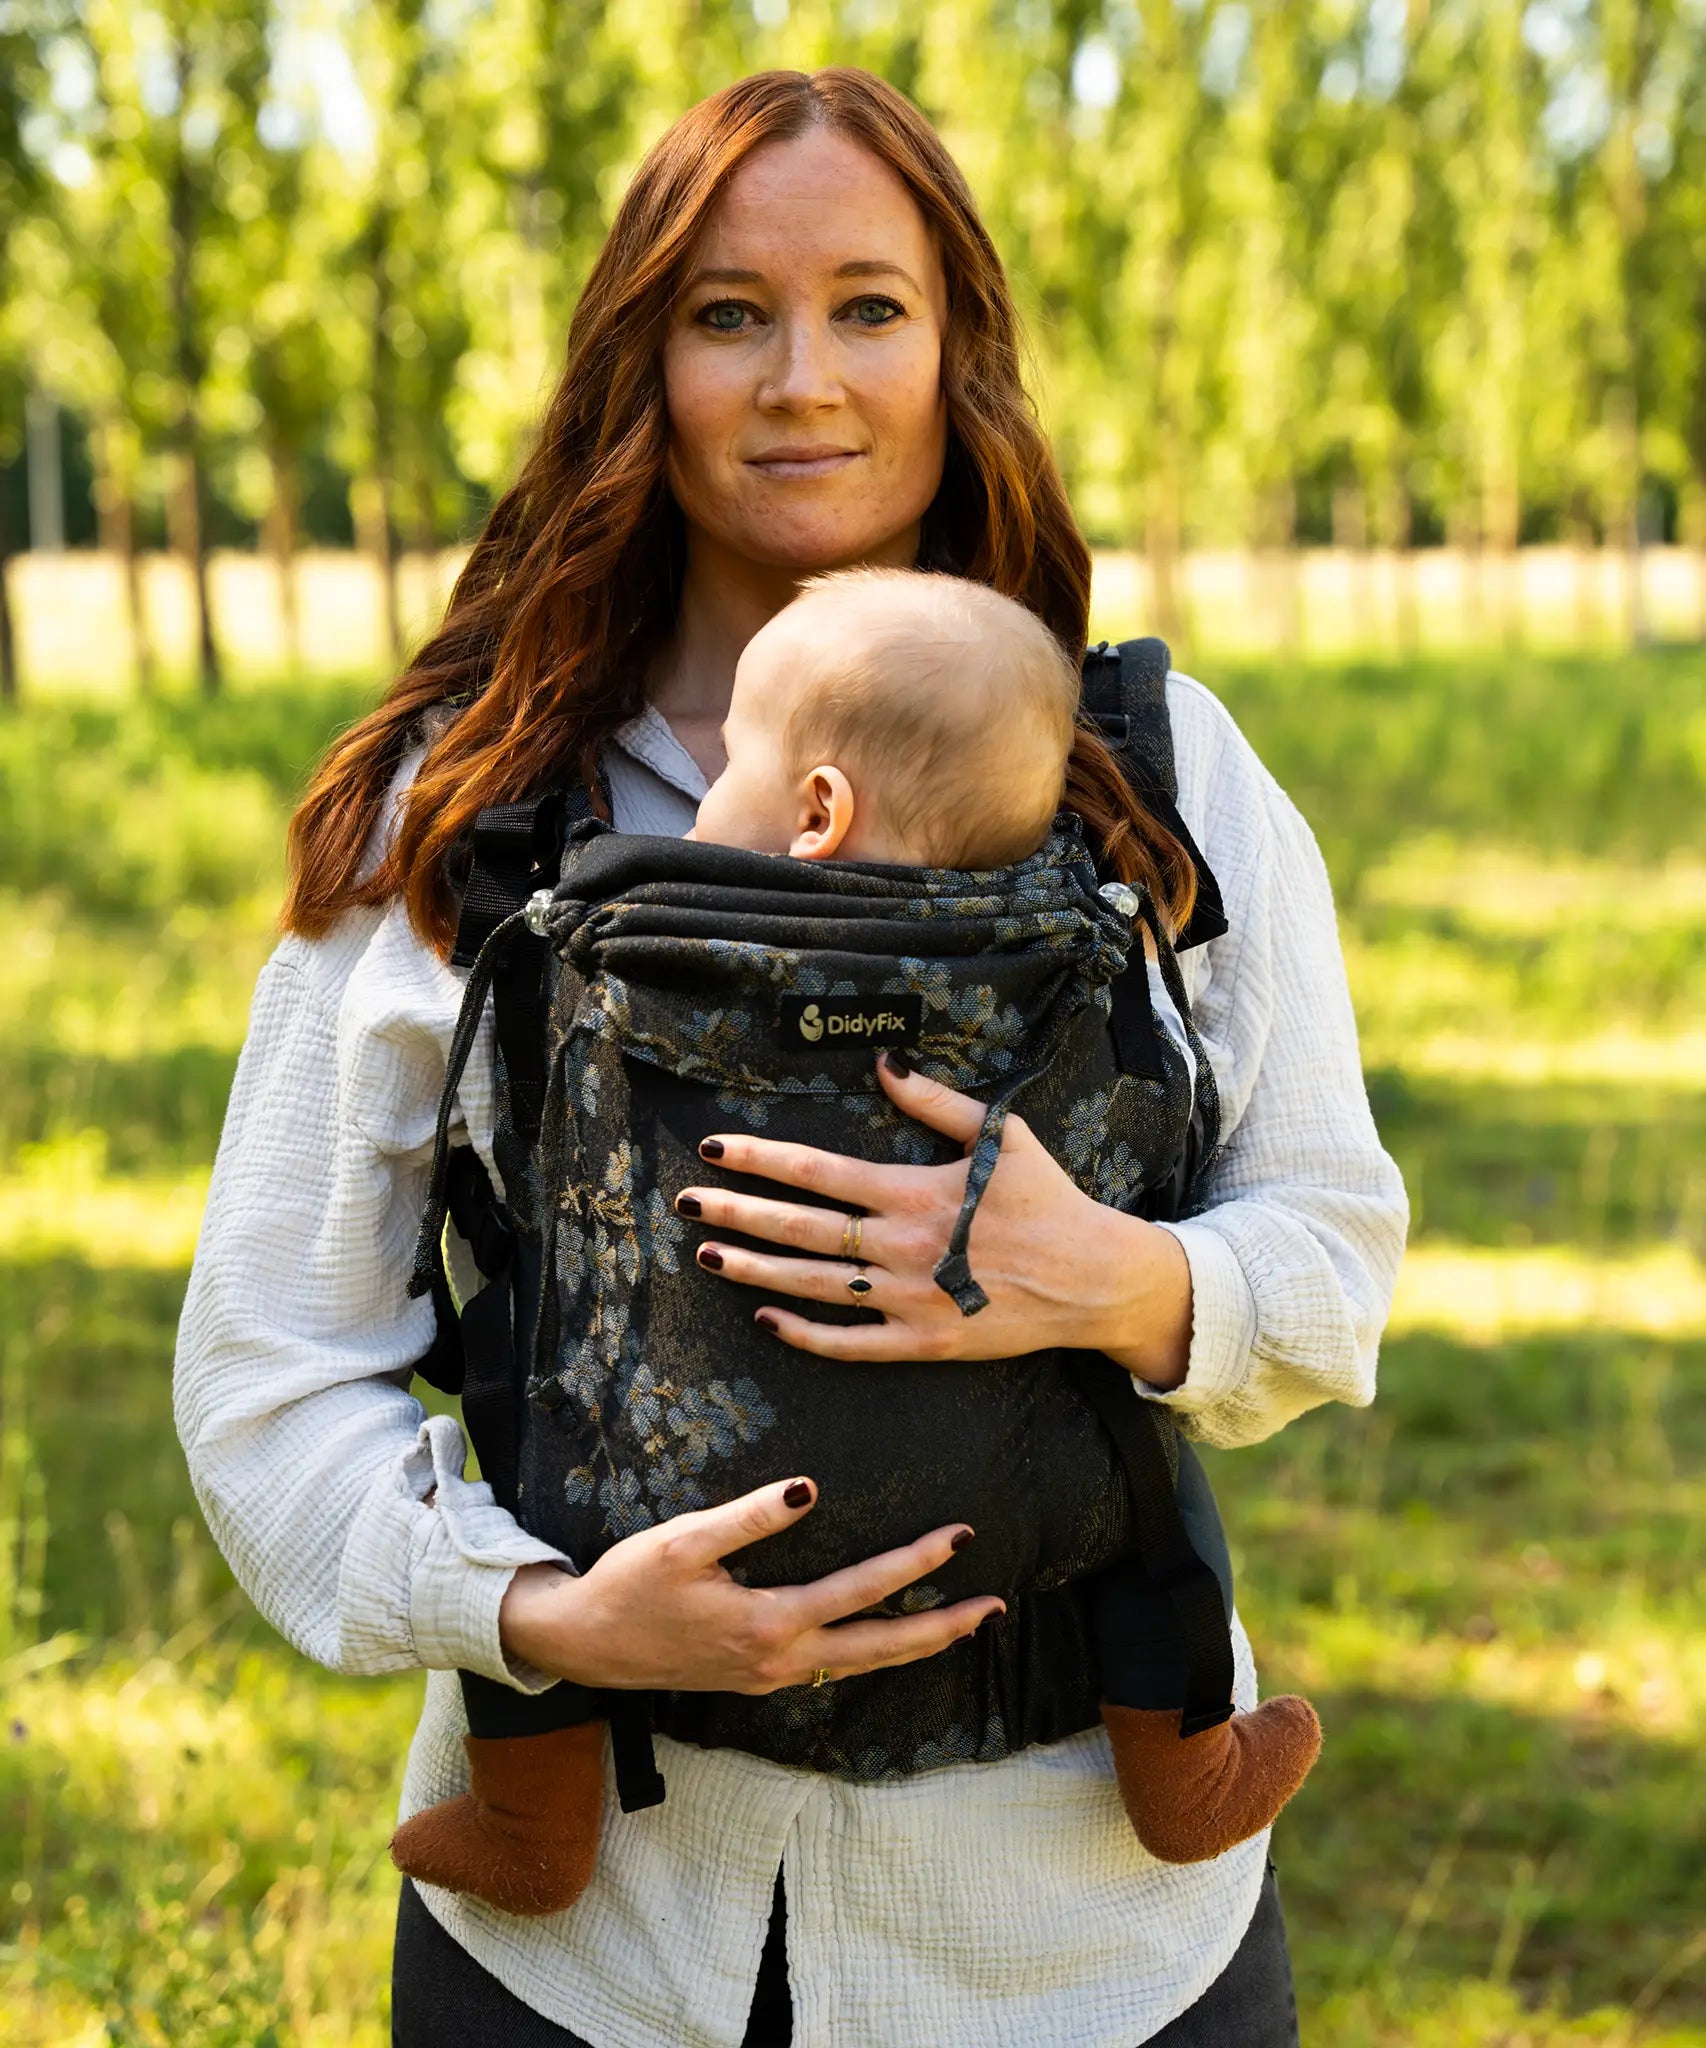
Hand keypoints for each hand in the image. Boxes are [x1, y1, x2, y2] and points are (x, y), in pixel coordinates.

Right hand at [498, 1475, 1004, 1692]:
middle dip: (942, 1627)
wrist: (584, 1644)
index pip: (863, 1590)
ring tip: (963, 1628)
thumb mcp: (682, 1540)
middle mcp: (781, 1660)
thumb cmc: (629, 1585)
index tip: (960, 1536)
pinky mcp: (758, 1677)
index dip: (916, 1563)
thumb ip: (749, 1515)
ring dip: (916, 1647)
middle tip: (995, 1608)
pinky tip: (888, 1642)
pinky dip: (874, 1657)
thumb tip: (810, 1488)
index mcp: (770, 1622)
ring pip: (862, 1666)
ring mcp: (771, 1676)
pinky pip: (834, 1671)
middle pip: (881, 1649)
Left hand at [676, 1054, 1192, 1386]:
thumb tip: (882, 1065)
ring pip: (813, 1286)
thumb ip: (936, 1101)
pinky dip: (804, 1332)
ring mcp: (910, 1301)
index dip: (761, 1158)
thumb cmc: (1048, 1200)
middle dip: (736, 1214)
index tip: (714, 1149)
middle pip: (800, 1229)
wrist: (1096, 1279)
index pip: (817, 1171)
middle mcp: (903, 1247)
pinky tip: (766, 1317)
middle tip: (684, 1205)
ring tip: (707, 1256)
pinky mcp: (925, 1343)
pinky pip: (851, 1344)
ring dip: (755, 1270)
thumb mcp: (1002, 1134)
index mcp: (916, 1192)